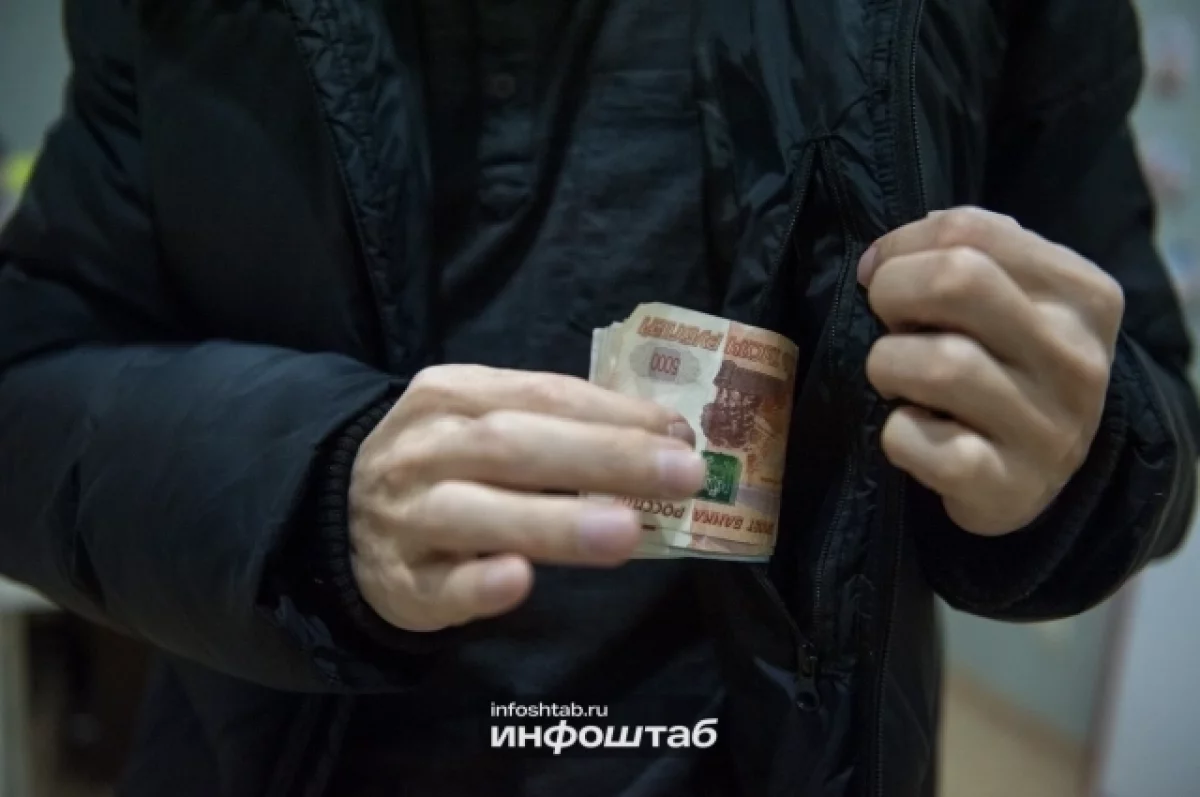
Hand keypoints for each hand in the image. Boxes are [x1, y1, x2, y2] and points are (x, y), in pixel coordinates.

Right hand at [349, 365, 704, 631]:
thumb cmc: (443, 462)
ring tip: (626, 533)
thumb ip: (558, 423)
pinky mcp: (400, 583)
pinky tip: (519, 582)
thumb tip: (665, 435)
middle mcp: (425, 448)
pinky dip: (478, 586)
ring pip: (476, 513)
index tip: (682, 433)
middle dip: (605, 458)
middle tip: (683, 475)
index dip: (615, 414)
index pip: (542, 395)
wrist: (342, 513)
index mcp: (453, 394)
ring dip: (554, 522)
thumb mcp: (484, 420)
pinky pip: (440, 586)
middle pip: (515, 445)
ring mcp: (406, 516)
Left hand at [857, 207, 1124, 535]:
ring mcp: (1048, 428)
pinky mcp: (1006, 487)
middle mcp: (1075, 359)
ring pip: (936, 363)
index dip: (902, 248)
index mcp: (1083, 295)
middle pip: (956, 280)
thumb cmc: (1006, 368)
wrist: (1034, 475)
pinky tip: (914, 433)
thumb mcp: (1012, 299)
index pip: (970, 231)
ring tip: (899, 382)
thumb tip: (885, 254)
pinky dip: (896, 434)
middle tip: (890, 323)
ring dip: (887, 366)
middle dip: (893, 293)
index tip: (884, 275)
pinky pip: (915, 439)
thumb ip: (966, 254)